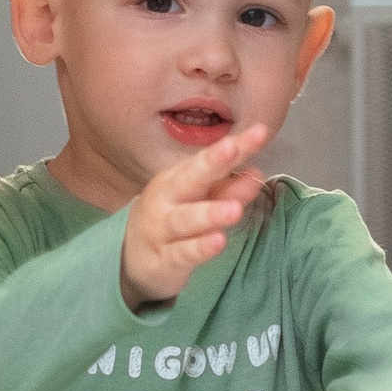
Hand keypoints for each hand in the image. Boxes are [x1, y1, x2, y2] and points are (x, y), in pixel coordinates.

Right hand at [119, 125, 269, 308]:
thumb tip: (256, 173)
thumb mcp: (199, 200)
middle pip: (190, 178)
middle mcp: (168, 199)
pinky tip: (219, 241)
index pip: (209, 159)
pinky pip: (184, 252)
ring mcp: (163, 228)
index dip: (236, 147)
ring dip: (210, 213)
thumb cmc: (172, 218)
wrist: (131, 256)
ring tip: (234, 209)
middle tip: (232, 148)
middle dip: (211, 162)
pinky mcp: (165, 258)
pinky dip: (200, 247)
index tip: (259, 132)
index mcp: (178, 178)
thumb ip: (228, 189)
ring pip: (186, 219)